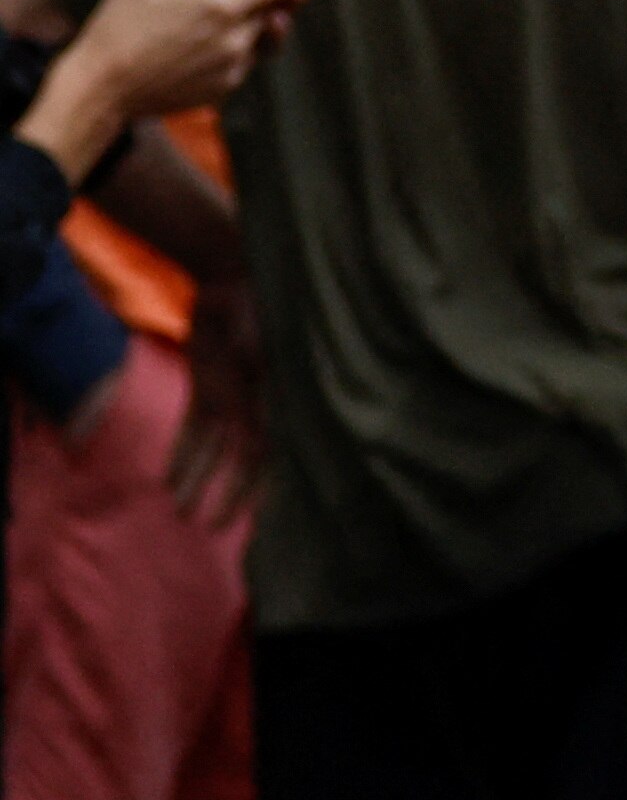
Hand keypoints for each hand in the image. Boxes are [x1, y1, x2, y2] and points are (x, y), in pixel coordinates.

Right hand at [21, 0, 306, 177]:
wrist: (103, 86)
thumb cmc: (117, 28)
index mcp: (220, 5)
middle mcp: (235, 38)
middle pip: (277, 11)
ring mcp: (232, 66)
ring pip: (262, 39)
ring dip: (261, 24)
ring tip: (250, 14)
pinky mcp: (223, 88)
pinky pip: (242, 62)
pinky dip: (236, 49)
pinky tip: (211, 44)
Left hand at [168, 280, 260, 526]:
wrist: (234, 272)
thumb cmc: (263, 311)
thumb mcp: (266, 356)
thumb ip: (263, 400)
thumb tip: (266, 448)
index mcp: (285, 400)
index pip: (274, 454)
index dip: (260, 488)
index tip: (246, 519)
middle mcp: (261, 405)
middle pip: (245, 459)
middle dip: (227, 493)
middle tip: (209, 526)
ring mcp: (233, 396)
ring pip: (214, 447)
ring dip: (197, 476)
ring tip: (181, 510)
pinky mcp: (208, 385)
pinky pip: (194, 425)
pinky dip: (183, 450)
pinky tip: (168, 476)